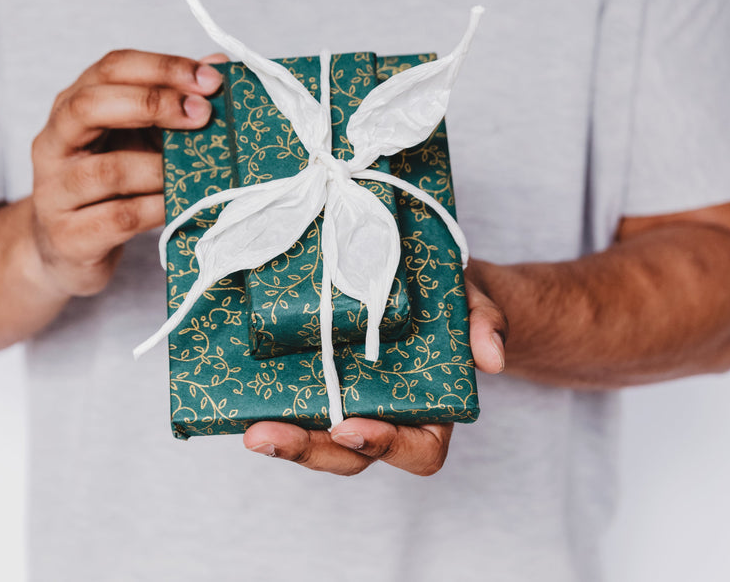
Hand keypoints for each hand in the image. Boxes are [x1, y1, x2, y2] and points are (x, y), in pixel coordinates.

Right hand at [29, 50, 225, 296]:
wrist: (66, 251)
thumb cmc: (110, 188)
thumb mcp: (138, 139)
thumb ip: (173, 103)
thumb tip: (219, 65)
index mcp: (71, 107)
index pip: (110, 69)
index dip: (161, 68)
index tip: (209, 80)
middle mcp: (54, 143)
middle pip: (90, 106)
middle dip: (151, 103)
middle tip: (202, 114)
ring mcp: (55, 192)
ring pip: (106, 170)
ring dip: (160, 166)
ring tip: (200, 167)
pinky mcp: (69, 236)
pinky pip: (119, 217)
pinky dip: (159, 208)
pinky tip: (184, 204)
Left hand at [243, 261, 506, 475]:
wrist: (423, 276)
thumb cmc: (452, 298)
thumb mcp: (473, 300)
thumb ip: (485, 324)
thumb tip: (490, 360)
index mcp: (431, 411)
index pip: (419, 451)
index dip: (386, 447)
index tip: (350, 426)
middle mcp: (386, 416)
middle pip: (350, 454)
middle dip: (308, 450)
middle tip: (265, 435)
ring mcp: (348, 402)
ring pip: (315, 438)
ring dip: (282, 439)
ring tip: (249, 428)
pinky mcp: (317, 382)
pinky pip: (293, 405)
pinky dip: (268, 405)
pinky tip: (239, 395)